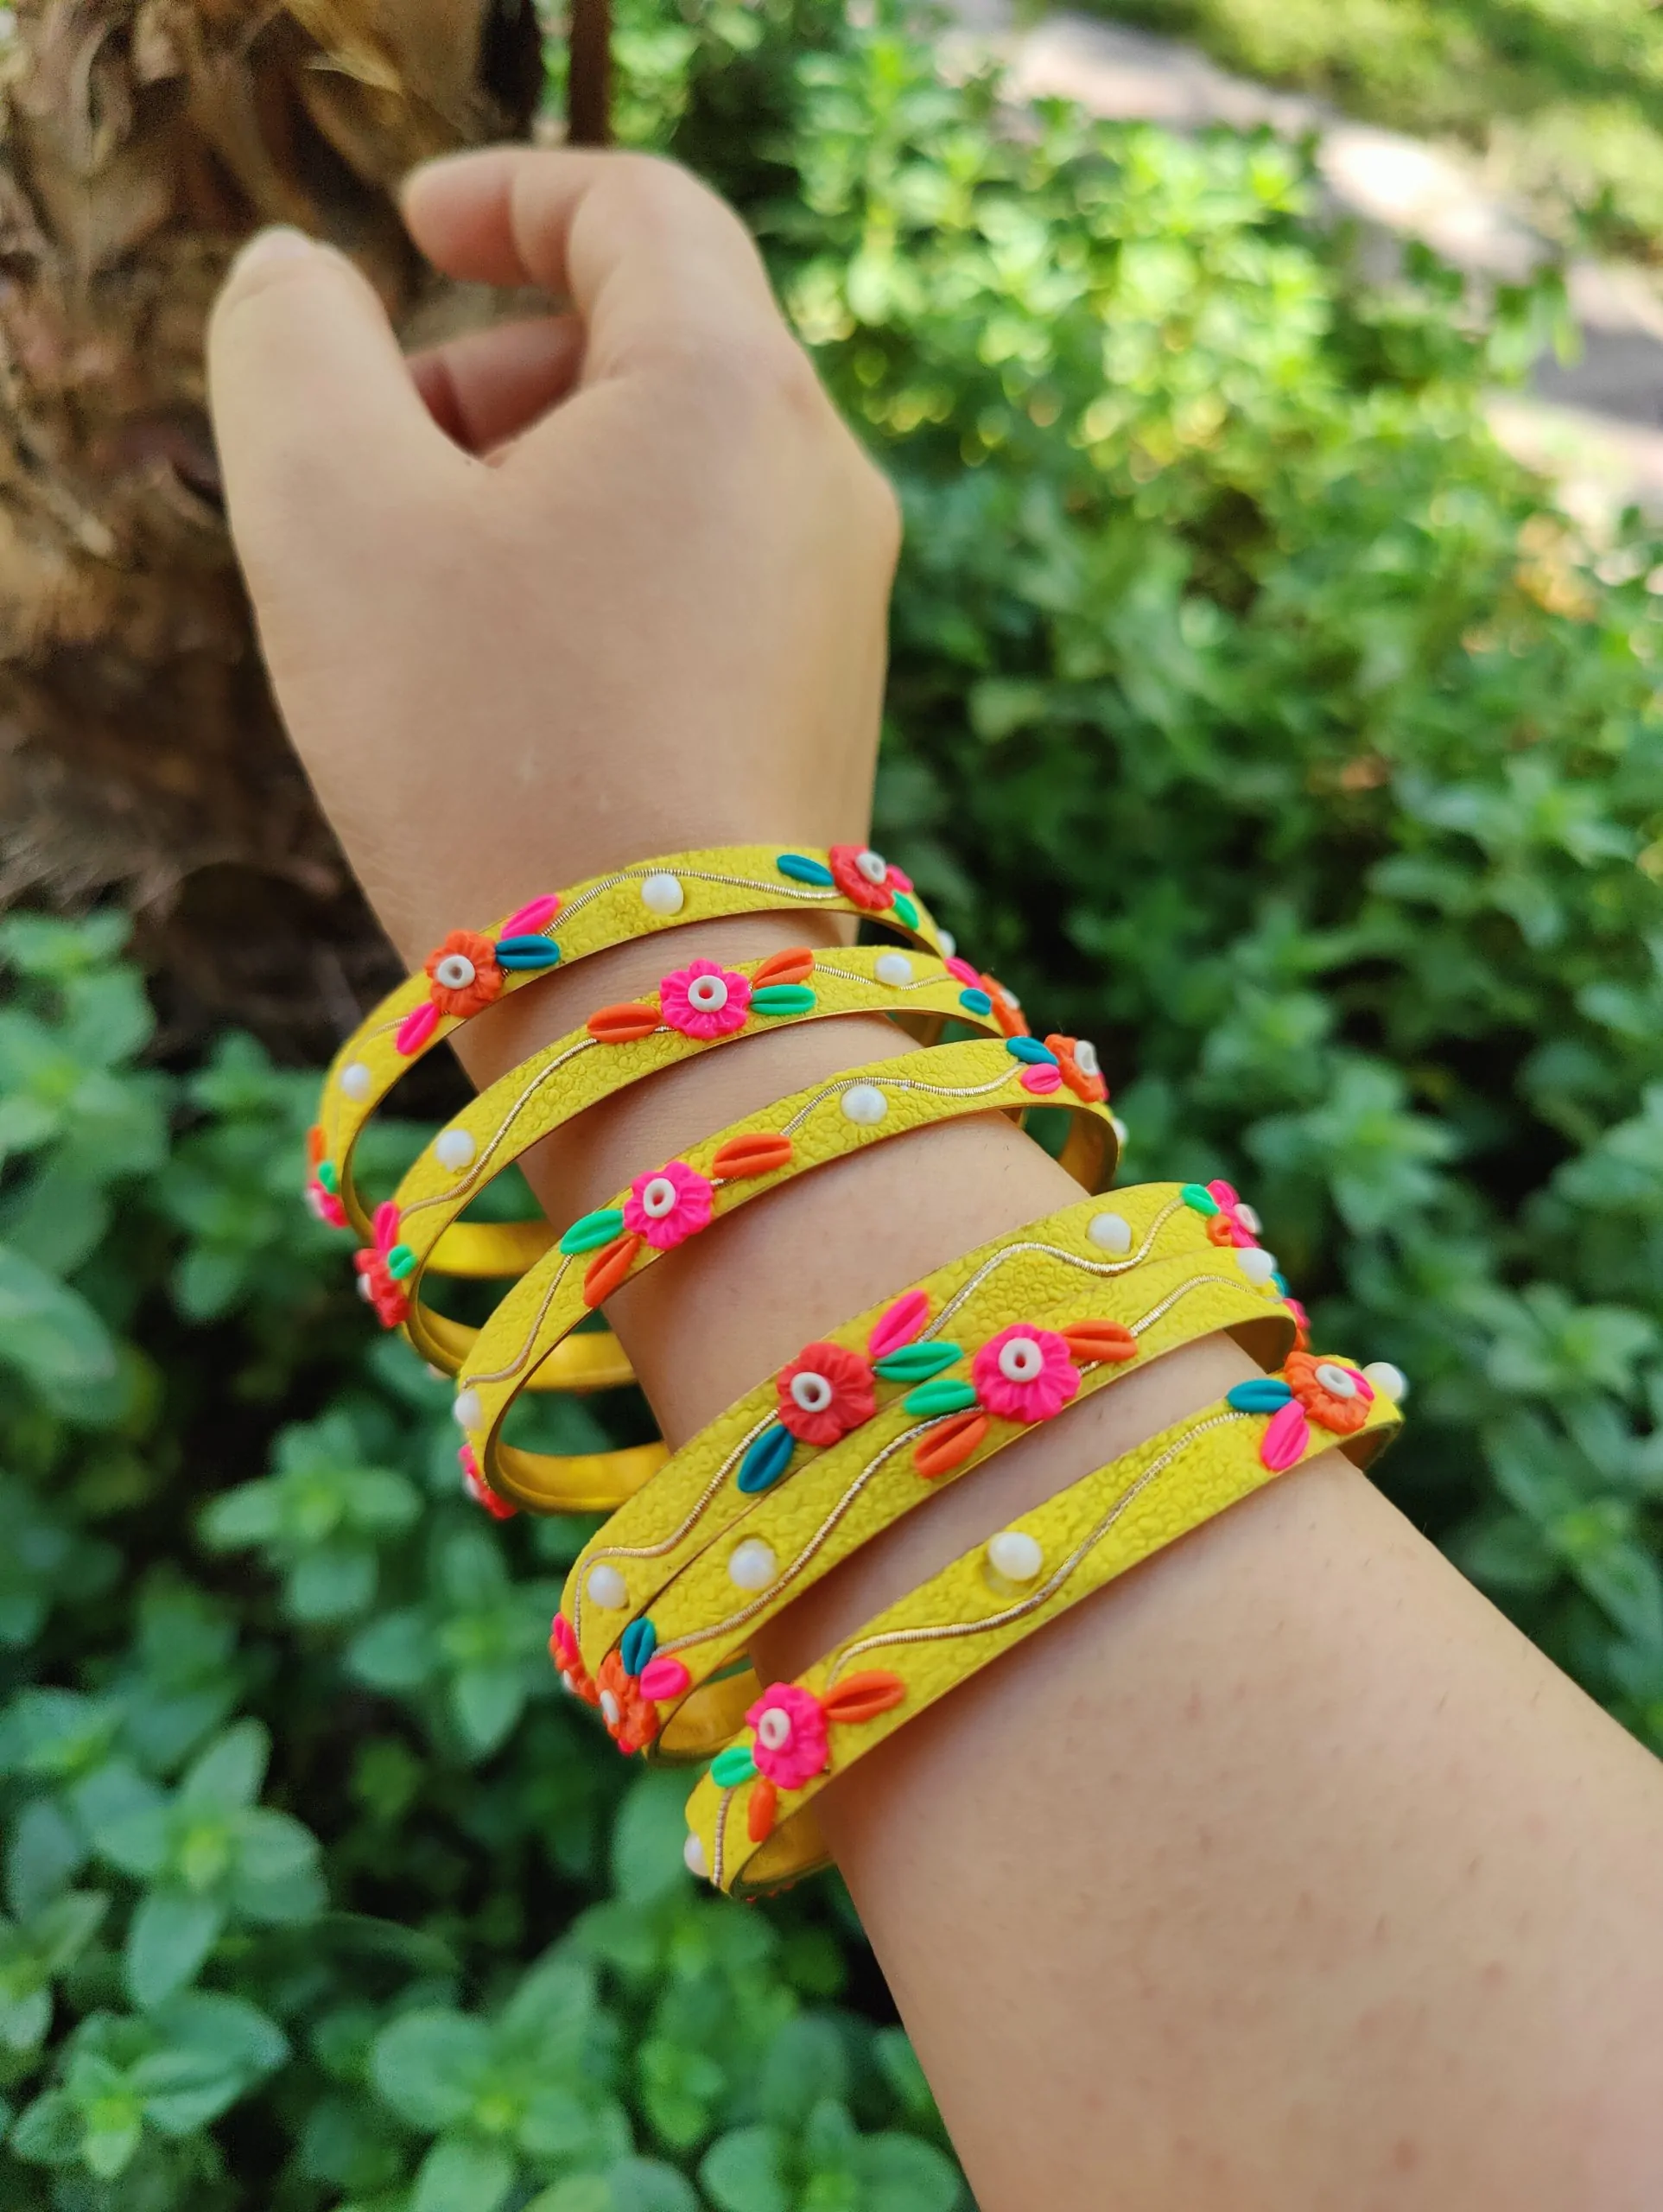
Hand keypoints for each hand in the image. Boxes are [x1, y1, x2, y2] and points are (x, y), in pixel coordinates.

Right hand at [207, 147, 898, 960]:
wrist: (667, 1026)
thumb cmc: (496, 765)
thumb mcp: (332, 520)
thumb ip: (291, 353)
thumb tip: (308, 285)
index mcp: (733, 387)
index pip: (639, 205)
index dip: (510, 194)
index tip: (410, 232)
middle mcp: (825, 483)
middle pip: (660, 345)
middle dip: (500, 368)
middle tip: (382, 464)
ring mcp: (843, 611)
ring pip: (677, 479)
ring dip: (538, 490)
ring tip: (427, 600)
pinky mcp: (825, 718)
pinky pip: (702, 590)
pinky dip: (597, 587)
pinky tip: (513, 696)